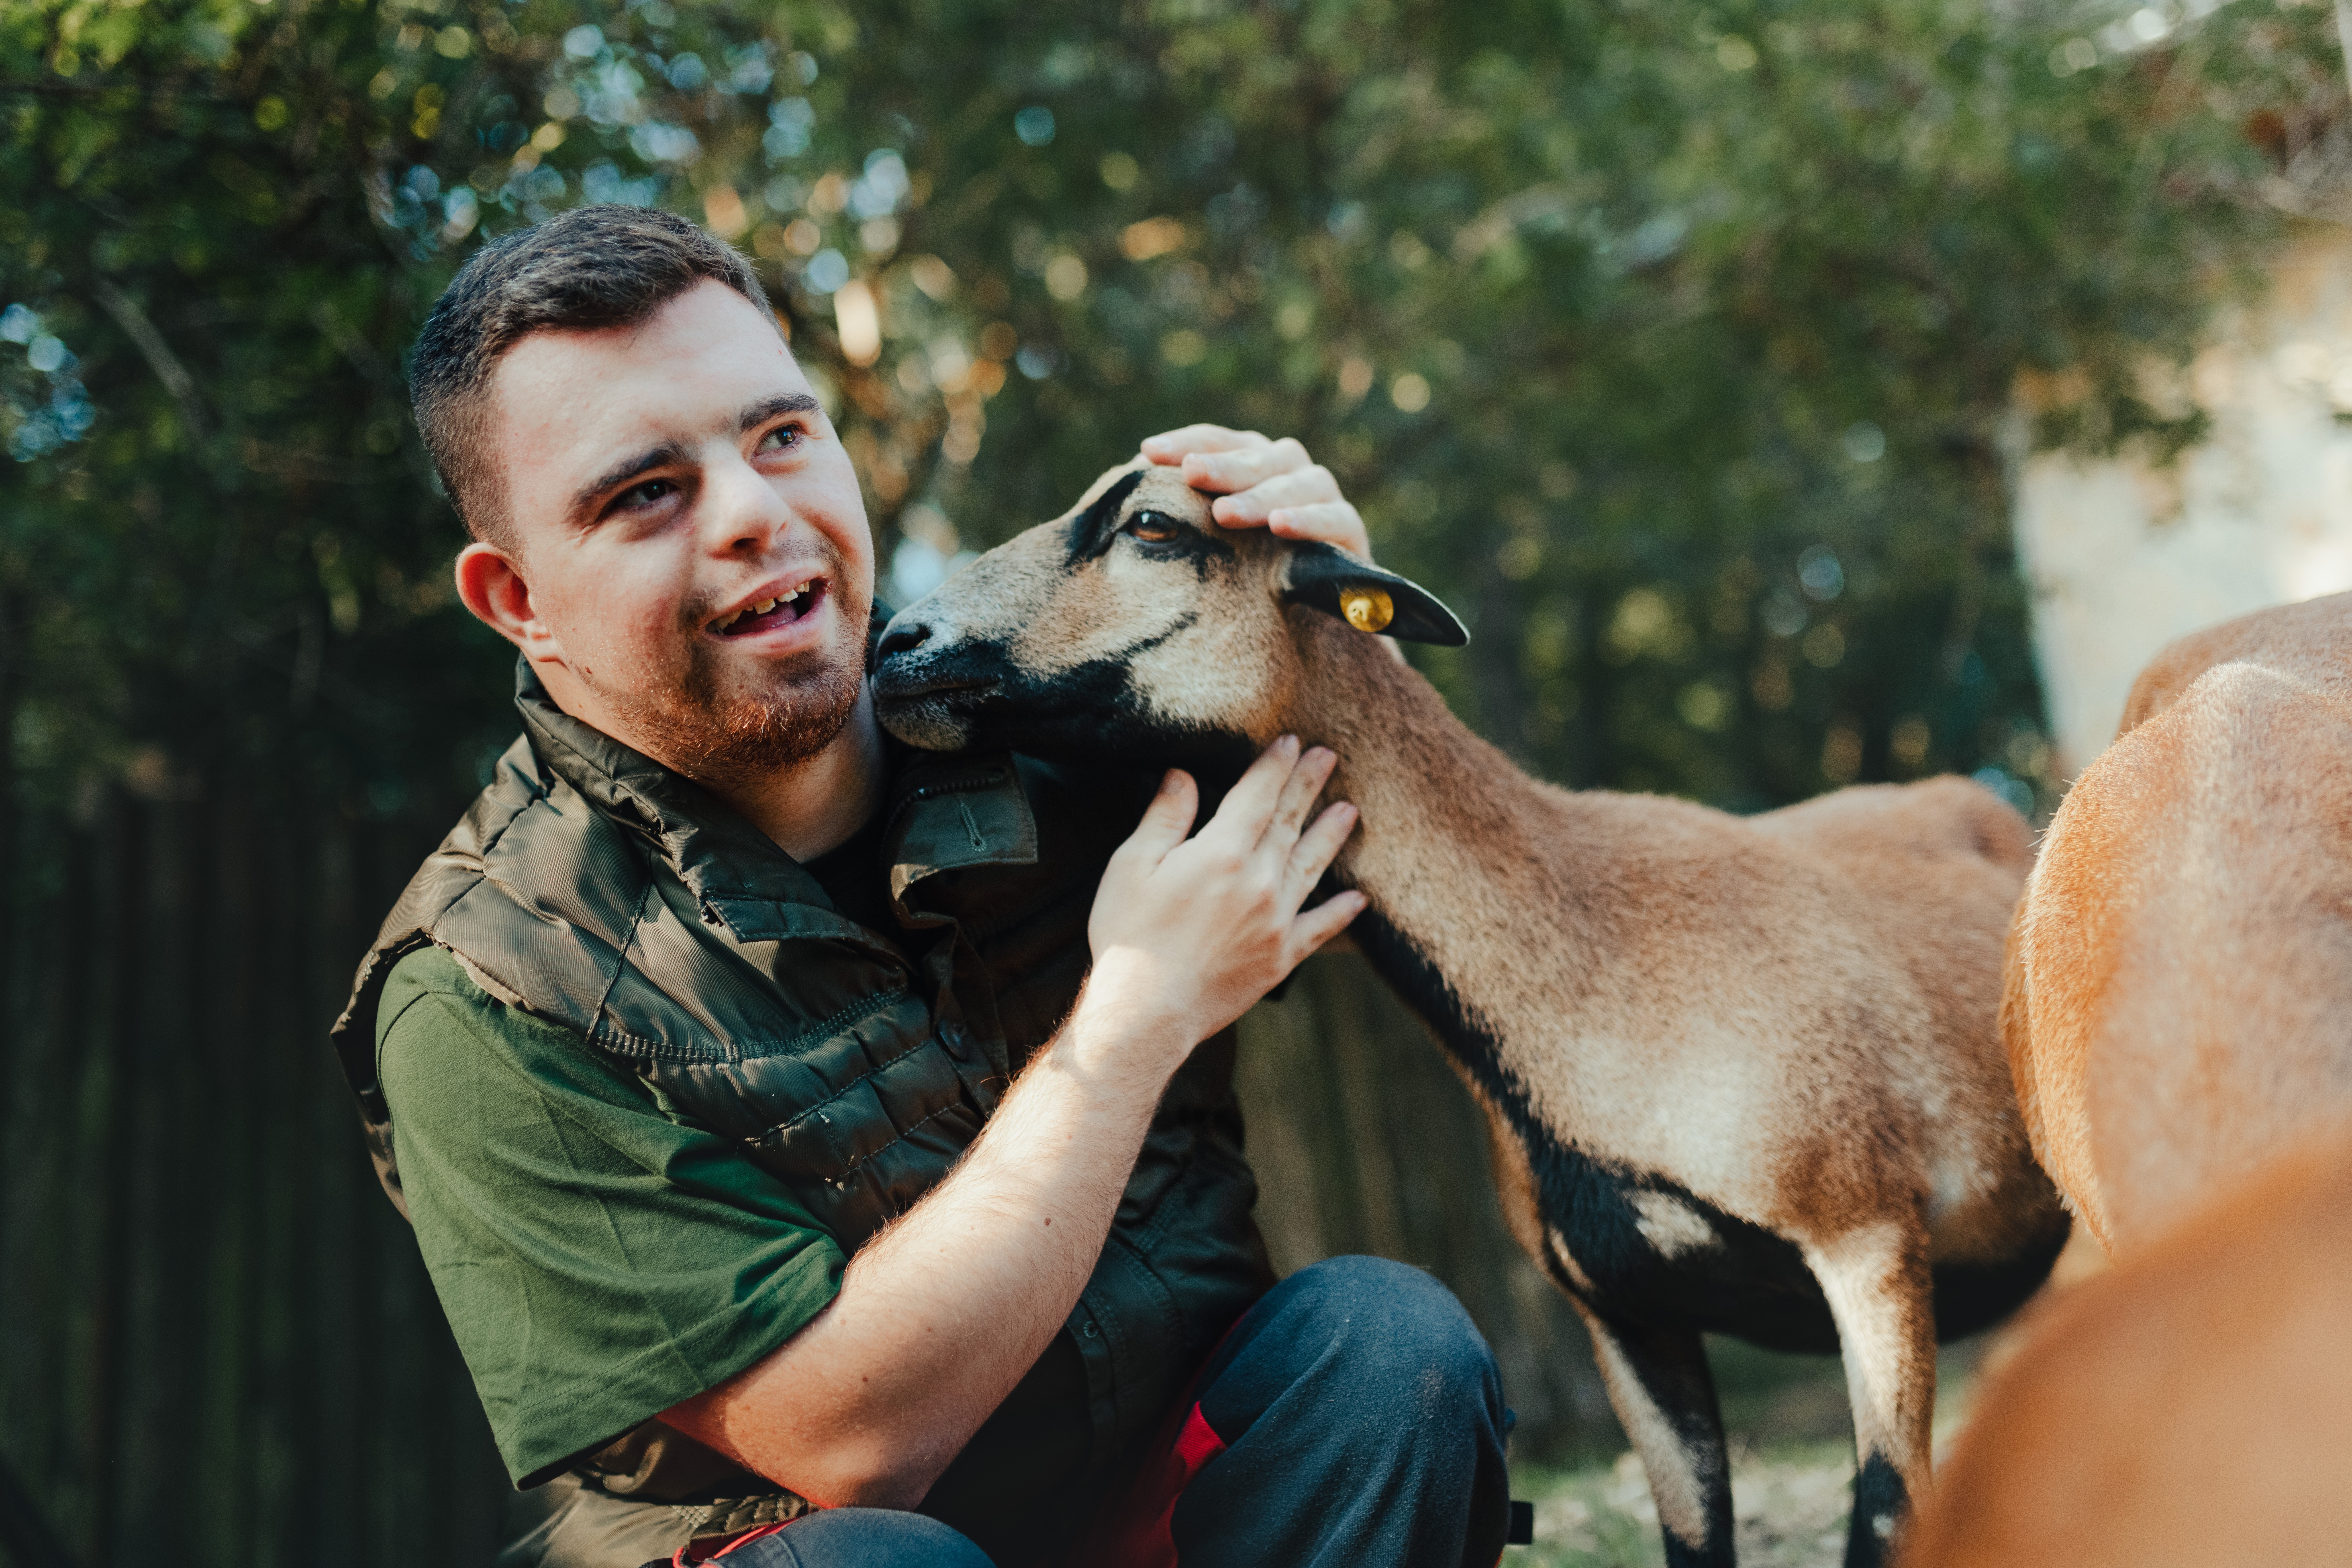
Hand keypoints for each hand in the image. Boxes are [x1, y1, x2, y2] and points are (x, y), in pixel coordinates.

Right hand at [1078, 736, 1364, 1066]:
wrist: (1147, 1014)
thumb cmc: (1130, 937)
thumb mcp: (1132, 866)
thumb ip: (1164, 818)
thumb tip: (1183, 776)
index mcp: (1221, 854)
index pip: (1256, 796)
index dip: (1274, 766)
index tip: (1290, 742)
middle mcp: (1258, 882)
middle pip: (1289, 823)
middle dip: (1308, 786)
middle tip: (1328, 757)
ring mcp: (1276, 922)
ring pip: (1311, 867)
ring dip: (1331, 836)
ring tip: (1350, 811)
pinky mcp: (1281, 958)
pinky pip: (1319, 929)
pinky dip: (1340, 912)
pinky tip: (1358, 898)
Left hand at [1140, 426, 1371, 561]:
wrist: (1312, 625)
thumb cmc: (1246, 576)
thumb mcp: (1212, 545)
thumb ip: (1184, 522)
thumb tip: (1123, 518)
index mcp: (1251, 464)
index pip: (1218, 441)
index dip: (1186, 442)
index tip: (1147, 451)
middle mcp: (1289, 471)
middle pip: (1258, 455)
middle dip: (1222, 465)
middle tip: (1189, 473)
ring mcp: (1323, 498)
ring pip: (1297, 482)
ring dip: (1260, 495)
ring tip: (1226, 513)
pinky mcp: (1351, 532)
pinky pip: (1337, 518)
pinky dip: (1311, 520)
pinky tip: (1282, 527)